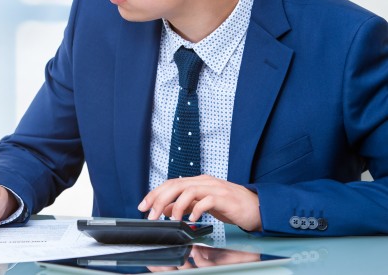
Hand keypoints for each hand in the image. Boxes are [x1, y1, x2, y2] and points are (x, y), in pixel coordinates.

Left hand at [137, 175, 261, 231]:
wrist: (256, 207)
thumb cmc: (230, 206)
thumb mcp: (203, 204)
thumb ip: (186, 204)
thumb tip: (167, 208)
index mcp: (197, 182)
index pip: (170, 184)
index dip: (155, 194)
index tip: (143, 206)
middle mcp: (204, 181)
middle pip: (176, 185)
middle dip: (160, 199)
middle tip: (150, 214)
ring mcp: (215, 188)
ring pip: (189, 190)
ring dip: (176, 205)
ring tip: (170, 218)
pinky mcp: (225, 198)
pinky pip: (208, 201)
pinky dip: (198, 209)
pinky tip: (192, 218)